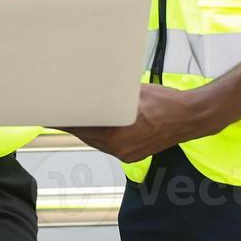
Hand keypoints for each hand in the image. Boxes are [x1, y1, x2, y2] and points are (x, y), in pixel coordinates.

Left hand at [61, 84, 221, 162]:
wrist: (190, 117)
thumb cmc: (165, 102)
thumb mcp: (132, 91)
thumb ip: (110, 92)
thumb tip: (91, 85)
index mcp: (118, 133)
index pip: (82, 127)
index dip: (64, 119)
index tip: (50, 113)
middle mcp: (120, 148)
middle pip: (86, 135)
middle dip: (73, 123)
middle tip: (58, 110)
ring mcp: (127, 154)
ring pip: (96, 141)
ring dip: (86, 129)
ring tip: (73, 116)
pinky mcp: (133, 155)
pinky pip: (109, 145)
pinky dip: (100, 134)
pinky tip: (95, 124)